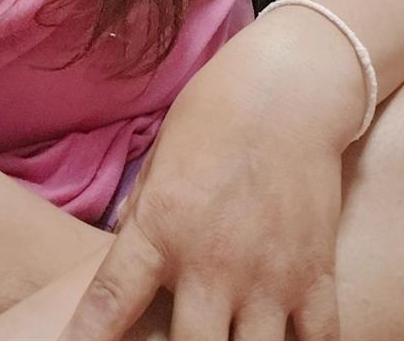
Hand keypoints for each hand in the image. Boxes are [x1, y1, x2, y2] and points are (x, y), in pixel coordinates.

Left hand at [56, 58, 344, 340]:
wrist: (287, 88)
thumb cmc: (213, 114)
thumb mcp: (160, 158)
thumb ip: (142, 215)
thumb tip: (122, 254)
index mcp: (162, 225)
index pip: (112, 301)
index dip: (87, 339)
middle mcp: (213, 260)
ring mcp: (269, 274)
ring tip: (225, 337)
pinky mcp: (316, 274)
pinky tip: (283, 340)